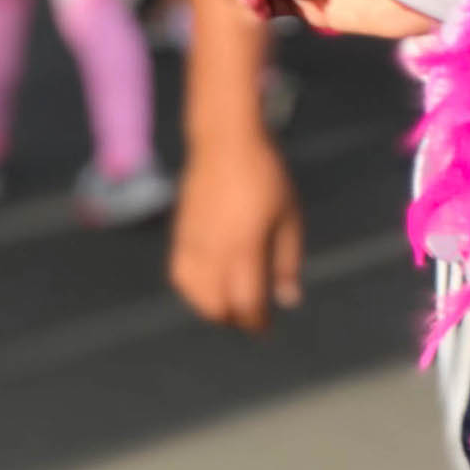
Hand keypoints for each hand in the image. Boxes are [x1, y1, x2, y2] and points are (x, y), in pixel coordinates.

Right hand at [169, 130, 304, 331]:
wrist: (225, 141)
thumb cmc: (266, 176)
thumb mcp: (289, 217)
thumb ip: (287, 261)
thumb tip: (289, 300)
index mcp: (244, 248)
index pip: (246, 303)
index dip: (256, 322)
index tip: (266, 328)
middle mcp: (213, 251)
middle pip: (216, 306)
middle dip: (234, 318)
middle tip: (251, 317)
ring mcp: (192, 243)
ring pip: (194, 294)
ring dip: (212, 307)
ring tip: (231, 305)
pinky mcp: (180, 233)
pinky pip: (181, 274)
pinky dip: (193, 289)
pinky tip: (209, 285)